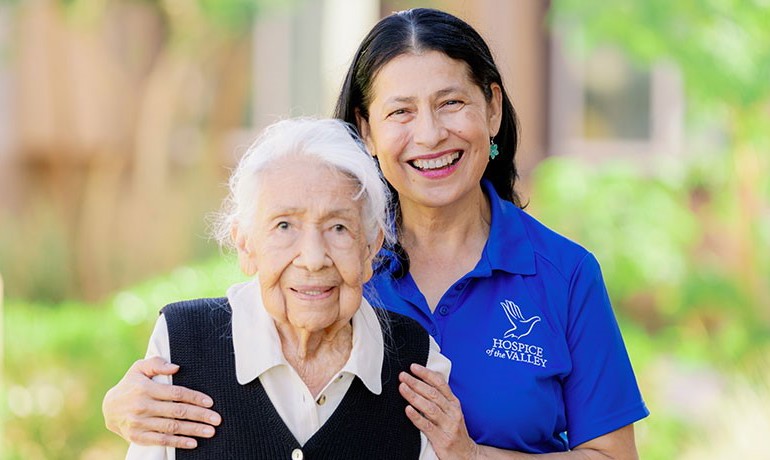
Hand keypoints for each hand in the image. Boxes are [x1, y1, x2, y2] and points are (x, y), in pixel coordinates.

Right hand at [102, 356, 220, 448]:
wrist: (108, 408)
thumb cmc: (131, 384)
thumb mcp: (139, 368)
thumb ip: (157, 364)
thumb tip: (176, 367)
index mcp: (145, 388)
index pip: (176, 393)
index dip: (194, 397)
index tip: (210, 402)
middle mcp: (142, 406)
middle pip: (177, 411)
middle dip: (199, 415)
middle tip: (216, 419)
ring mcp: (139, 423)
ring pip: (172, 427)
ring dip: (193, 430)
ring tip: (210, 432)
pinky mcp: (137, 436)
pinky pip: (161, 440)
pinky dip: (178, 442)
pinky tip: (193, 443)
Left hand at [399, 363, 479, 459]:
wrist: (466, 455)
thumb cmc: (454, 431)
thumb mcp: (451, 412)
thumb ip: (440, 399)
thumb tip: (422, 382)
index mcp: (454, 403)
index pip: (440, 384)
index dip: (426, 374)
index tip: (413, 367)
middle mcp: (452, 412)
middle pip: (432, 394)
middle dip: (416, 382)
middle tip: (403, 376)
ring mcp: (448, 425)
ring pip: (429, 407)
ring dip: (414, 396)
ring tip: (402, 388)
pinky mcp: (442, 439)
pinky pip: (427, 426)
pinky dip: (416, 416)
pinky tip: (408, 409)